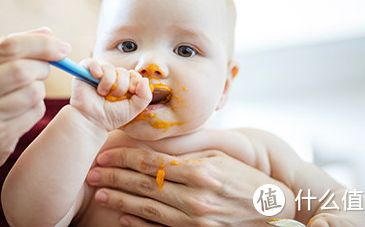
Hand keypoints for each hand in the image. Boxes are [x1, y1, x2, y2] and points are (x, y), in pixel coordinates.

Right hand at [0, 28, 68, 186]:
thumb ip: (7, 51)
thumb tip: (47, 32)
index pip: (7, 46)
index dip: (41, 44)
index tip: (62, 47)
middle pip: (22, 70)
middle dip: (42, 68)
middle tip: (43, 72)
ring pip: (33, 93)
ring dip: (38, 91)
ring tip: (25, 95)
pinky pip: (34, 114)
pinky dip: (35, 110)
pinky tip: (20, 114)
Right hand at [70, 59, 150, 130]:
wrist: (92, 122)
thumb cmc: (111, 117)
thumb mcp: (133, 109)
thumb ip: (145, 96)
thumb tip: (145, 80)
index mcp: (124, 84)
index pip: (134, 75)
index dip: (133, 83)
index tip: (129, 94)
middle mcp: (112, 78)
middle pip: (123, 72)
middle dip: (121, 87)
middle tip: (112, 98)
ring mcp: (98, 75)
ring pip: (109, 68)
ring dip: (108, 83)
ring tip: (102, 94)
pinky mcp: (84, 73)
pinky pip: (91, 62)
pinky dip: (95, 67)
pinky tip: (96, 76)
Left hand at [86, 148, 295, 226]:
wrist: (273, 212)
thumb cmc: (245, 178)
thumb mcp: (219, 158)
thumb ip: (186, 153)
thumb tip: (154, 144)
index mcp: (199, 171)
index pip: (151, 162)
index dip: (124, 157)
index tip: (104, 152)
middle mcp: (195, 197)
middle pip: (144, 184)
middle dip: (114, 176)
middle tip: (91, 171)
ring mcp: (195, 220)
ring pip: (148, 208)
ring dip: (121, 199)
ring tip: (100, 191)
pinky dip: (140, 223)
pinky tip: (122, 216)